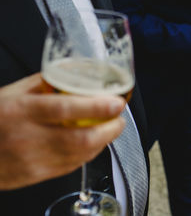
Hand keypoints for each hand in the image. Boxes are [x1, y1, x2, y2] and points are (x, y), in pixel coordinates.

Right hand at [0, 73, 125, 189]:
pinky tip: (92, 145)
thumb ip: (43, 83)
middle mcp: (28, 138)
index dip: (97, 107)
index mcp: (21, 111)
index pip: (66, 109)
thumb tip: (72, 74)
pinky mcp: (35, 176)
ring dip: (103, 143)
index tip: (118, 102)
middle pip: (81, 139)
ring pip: (80, 156)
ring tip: (110, 129)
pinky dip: (87, 155)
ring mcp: (32, 161)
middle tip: (120, 119)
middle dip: (110, 130)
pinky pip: (70, 167)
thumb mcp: (11, 92)